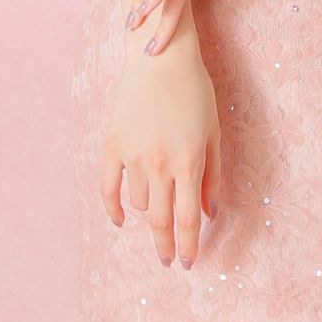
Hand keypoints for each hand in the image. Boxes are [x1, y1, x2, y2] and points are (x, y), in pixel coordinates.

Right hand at [100, 48, 220, 268]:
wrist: (160, 58)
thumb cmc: (195, 91)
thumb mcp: (212, 132)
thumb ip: (213, 177)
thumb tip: (210, 214)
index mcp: (189, 163)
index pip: (188, 220)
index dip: (188, 246)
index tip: (188, 263)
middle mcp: (160, 164)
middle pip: (159, 221)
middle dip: (165, 246)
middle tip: (168, 260)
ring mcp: (133, 156)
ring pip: (137, 204)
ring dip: (147, 213)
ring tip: (156, 208)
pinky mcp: (112, 146)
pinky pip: (108, 188)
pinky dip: (113, 208)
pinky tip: (120, 219)